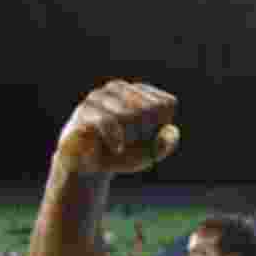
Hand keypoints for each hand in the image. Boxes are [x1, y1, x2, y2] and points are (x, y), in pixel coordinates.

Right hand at [56, 81, 179, 174]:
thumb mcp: (150, 154)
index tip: (148, 137)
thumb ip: (166, 144)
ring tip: (122, 147)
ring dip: (131, 138)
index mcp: (138, 92)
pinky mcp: (83, 110)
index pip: (167, 104)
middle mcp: (118, 88)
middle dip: (147, 133)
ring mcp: (98, 96)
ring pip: (128, 114)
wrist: (87, 167)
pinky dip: (116, 140)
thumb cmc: (122, 155)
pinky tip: (117, 149)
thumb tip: (172, 130)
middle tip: (134, 144)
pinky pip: (107, 122)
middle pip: (150, 109)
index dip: (162, 126)